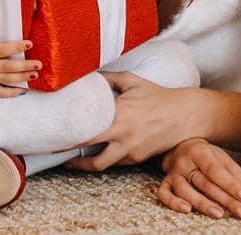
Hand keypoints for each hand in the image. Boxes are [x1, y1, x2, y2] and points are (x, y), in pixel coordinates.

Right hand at [0, 11, 41, 96]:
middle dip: (25, 66)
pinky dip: (10, 93)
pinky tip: (22, 90)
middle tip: (39, 64)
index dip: (16, 47)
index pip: (2, 50)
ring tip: (35, 74)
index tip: (29, 43)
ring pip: (5, 80)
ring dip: (21, 78)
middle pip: (7, 67)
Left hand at [69, 72, 201, 170]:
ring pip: (101, 164)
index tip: (54, 132)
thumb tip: (88, 75)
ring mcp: (131, 150)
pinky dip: (105, 158)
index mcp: (119, 114)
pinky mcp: (138, 158)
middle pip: (89, 150)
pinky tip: (97, 152)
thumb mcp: (133, 81)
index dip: (68, 133)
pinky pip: (117, 162)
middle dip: (69, 152)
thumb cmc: (158, 96)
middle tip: (56, 149)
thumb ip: (108, 79)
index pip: (87, 128)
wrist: (186, 115)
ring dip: (85, 164)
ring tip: (71, 159)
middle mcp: (123, 135)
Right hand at [158, 139, 240, 218]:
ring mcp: (173, 173)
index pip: (215, 170)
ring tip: (218, 214)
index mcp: (200, 151)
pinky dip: (173, 203)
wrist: (181, 147)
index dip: (231, 185)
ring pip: (185, 190)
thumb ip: (234, 176)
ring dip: (202, 203)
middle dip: (225, 200)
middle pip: (204, 183)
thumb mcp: (222, 159)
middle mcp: (184, 162)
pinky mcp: (165, 183)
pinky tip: (187, 210)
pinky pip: (164, 194)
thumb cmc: (206, 156)